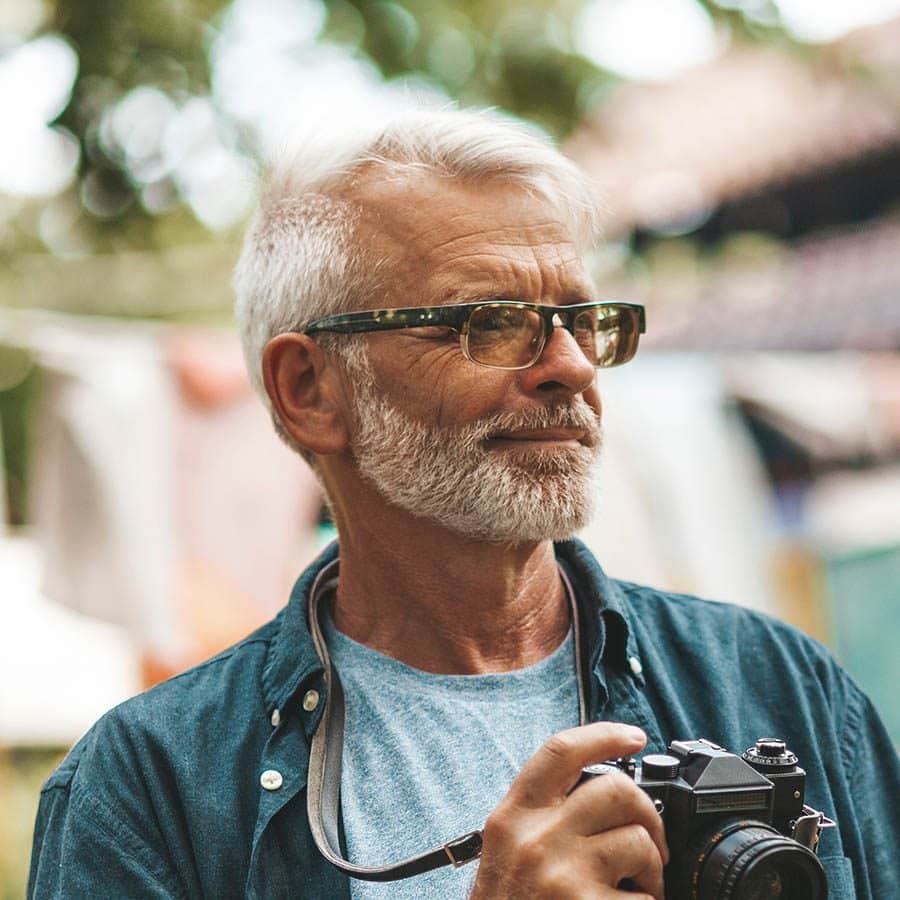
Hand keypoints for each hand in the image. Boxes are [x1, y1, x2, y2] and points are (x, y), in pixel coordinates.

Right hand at [469, 723, 667, 899]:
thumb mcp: (508, 853)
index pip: (560, 752)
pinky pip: (647, 898)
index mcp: (513, 817)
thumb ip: (542, 818)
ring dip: (652, 867)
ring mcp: (563, 875)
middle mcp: (535, 838)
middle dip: (646, 813)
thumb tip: (600, 791)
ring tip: (639, 888)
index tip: (633, 735)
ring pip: (638, 841)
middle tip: (651, 839)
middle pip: (615, 790)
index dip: (602, 734)